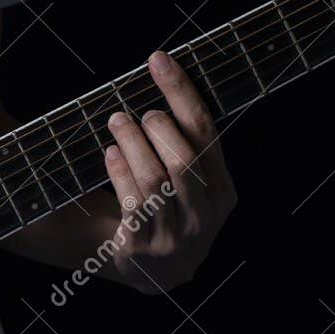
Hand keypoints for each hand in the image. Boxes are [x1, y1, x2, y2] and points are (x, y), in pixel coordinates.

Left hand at [102, 50, 238, 291]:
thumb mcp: (192, 186)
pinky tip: (110, 153)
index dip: (181, 92)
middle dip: (158, 126)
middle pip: (184, 157)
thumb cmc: (172, 213)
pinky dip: (119, 171)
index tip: (158, 60)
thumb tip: (162, 81)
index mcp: (224, 193)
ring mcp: (175, 236)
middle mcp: (205, 216)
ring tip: (117, 121)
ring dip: (132, 142)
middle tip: (140, 112)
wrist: (155, 273)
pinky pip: (131, 201)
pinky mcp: (142, 248)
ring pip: (155, 178)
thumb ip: (187, 146)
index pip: (205, 132)